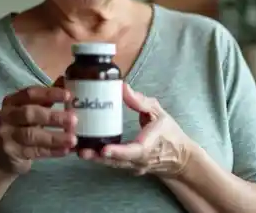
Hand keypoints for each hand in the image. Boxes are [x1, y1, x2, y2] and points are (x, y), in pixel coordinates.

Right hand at [0, 77, 76, 173]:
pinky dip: (51, 151)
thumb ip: (47, 98)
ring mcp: (6, 135)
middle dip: (53, 117)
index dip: (50, 93)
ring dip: (54, 137)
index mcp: (12, 101)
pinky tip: (65, 150)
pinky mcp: (11, 152)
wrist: (3, 156)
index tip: (69, 95)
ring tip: (73, 139)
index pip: (30, 93)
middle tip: (74, 120)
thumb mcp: (32, 110)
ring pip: (31, 135)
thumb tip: (66, 80)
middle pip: (29, 114)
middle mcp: (6, 115)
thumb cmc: (23, 127)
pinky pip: (34, 151)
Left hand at [79, 83, 195, 177]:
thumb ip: (142, 102)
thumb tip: (123, 87)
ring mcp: (132, 167)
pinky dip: (98, 158)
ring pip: (111, 165)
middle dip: (97, 157)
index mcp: (149, 147)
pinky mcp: (126, 167)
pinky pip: (111, 164)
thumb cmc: (170, 134)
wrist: (179, 159)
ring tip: (76, 149)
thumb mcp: (159, 114)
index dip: (118, 152)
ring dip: (94, 158)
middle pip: (116, 162)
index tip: (104, 150)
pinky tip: (83, 150)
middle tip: (80, 150)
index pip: (133, 152)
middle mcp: (139, 161)